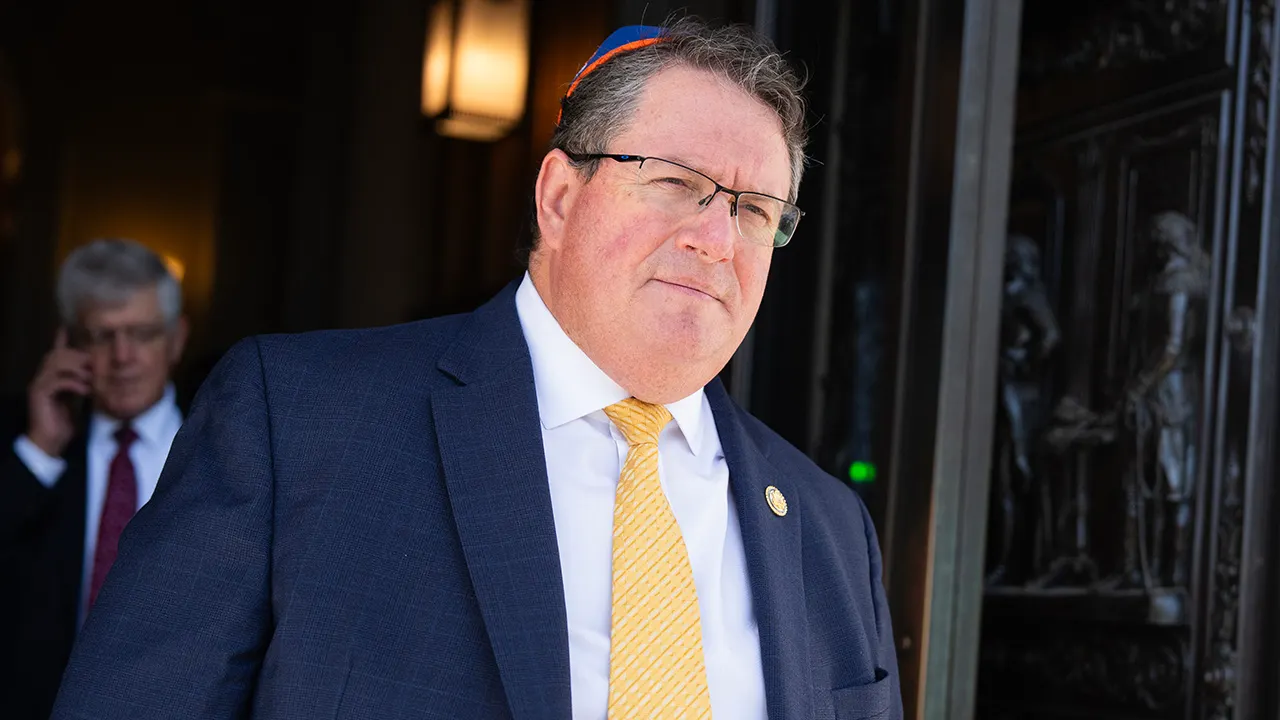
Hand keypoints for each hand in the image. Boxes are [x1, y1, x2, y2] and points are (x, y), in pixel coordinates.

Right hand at [27, 328, 91, 457]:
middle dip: (78, 357)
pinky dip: (74, 383)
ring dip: (78, 368)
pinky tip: (86, 390)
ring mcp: (39, 385)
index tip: (67, 327)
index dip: (60, 340)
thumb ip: (81, 384)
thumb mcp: (76, 398)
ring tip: (92, 378)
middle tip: (95, 365)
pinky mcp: (40, 395)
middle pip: (57, 355)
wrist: (50, 440)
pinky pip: (57, 382)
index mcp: (50, 377)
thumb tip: (94, 375)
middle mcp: (42, 377)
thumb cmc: (64, 421)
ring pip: (56, 365)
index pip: (55, 353)